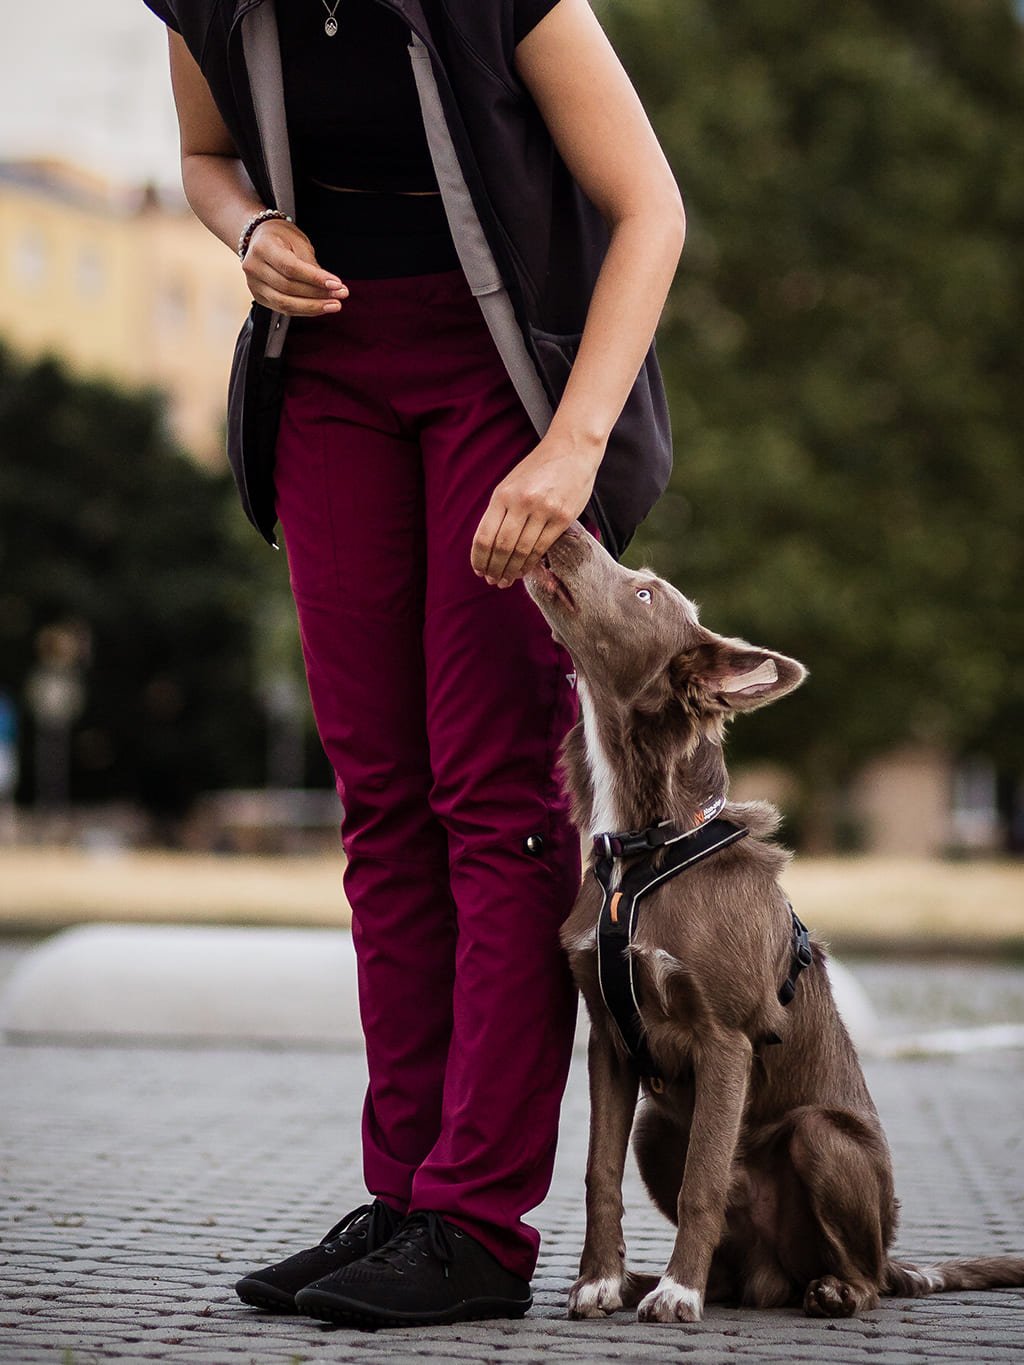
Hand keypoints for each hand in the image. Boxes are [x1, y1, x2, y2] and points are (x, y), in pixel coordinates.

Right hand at [241, 218, 347, 315]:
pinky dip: (304, 310)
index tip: (337, 284)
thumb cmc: (281, 238)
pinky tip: (320, 307)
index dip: (315, 279)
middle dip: (318, 294)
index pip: (291, 268)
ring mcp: (254, 284)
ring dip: (313, 307)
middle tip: (341, 295)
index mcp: (263, 247)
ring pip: (285, 303)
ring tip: (334, 305)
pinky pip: (283, 309)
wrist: (261, 239)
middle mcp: (253, 267)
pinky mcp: (259, 297)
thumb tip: (332, 287)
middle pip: (288, 288)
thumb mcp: (298, 242)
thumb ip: (312, 265)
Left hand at [471, 432, 602, 586]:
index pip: (484, 536)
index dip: (479, 558)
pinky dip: (530, 562)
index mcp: (503, 494)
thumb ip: (499, 511)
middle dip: (495, 568)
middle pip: (502, 547)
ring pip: (522, 551)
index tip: (478, 570)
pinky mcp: (563, 517)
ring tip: (507, 579)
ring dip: (512, 570)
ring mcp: (544, 510)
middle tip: (493, 581)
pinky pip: (542, 547)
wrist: (571, 450)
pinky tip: (524, 569)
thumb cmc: (538, 469)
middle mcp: (522, 502)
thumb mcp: (510, 484)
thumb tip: (488, 546)